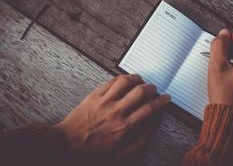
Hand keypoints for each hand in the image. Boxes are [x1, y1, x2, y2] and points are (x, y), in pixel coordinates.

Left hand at [54, 74, 169, 163]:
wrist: (66, 144)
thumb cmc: (92, 151)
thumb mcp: (119, 155)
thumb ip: (139, 142)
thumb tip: (153, 127)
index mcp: (124, 127)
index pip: (149, 108)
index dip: (161, 101)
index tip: (165, 98)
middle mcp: (116, 111)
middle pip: (140, 91)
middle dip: (152, 88)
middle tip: (154, 89)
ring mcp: (104, 101)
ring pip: (126, 81)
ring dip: (137, 78)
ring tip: (140, 81)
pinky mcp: (94, 95)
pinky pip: (111, 81)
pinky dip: (121, 78)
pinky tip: (124, 81)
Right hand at [208, 29, 232, 106]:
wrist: (225, 115)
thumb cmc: (223, 95)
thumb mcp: (217, 66)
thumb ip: (218, 46)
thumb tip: (222, 33)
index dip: (226, 38)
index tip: (217, 47)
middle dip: (225, 49)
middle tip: (216, 61)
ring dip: (224, 58)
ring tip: (219, 70)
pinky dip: (227, 65)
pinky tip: (221, 75)